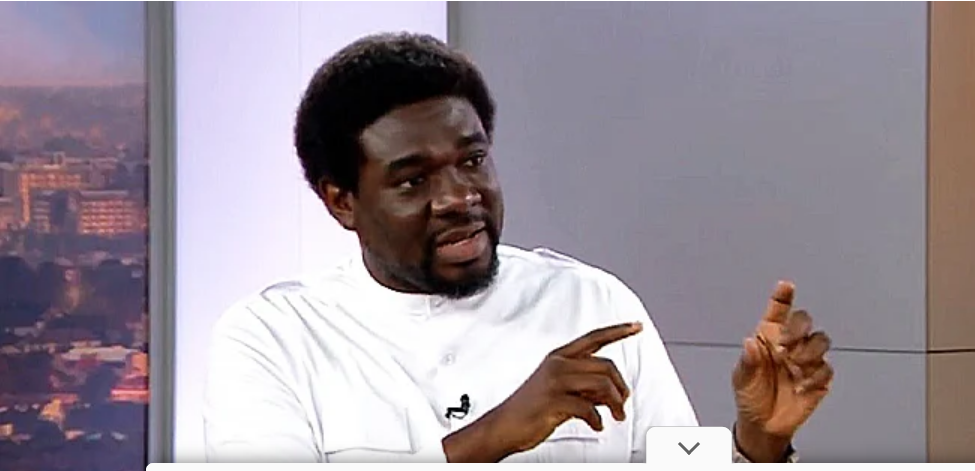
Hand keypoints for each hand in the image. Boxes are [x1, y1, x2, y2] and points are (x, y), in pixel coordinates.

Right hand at [443, 322, 642, 461]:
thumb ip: (584, 385)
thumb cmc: (531, 408)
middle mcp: (558, 364)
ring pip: (602, 384)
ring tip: (615, 416)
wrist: (504, 426)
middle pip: (606, 365)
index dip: (618, 330)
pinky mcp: (553, 401)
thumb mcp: (559, 389)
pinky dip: (597, 420)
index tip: (636, 326)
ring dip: (615, 404)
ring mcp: (555, 382)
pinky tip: (597, 425)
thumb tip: (611, 391)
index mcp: (559, 356)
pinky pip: (588, 408)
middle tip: (622, 404)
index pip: (594, 337)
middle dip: (620, 386)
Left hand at [732, 281, 833, 460]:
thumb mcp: (741, 379)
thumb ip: (748, 361)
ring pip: (820, 341)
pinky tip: (801, 386)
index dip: (782, 298)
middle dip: (798, 328)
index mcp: (768, 339)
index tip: (785, 286)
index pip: (777, 313)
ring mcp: (805, 361)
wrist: (764, 425)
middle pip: (804, 321)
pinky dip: (816, 376)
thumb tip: (750, 343)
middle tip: (785, 346)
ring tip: (794, 367)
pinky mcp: (819, 378)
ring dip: (809, 351)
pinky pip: (826, 369)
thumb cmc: (751, 397)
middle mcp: (789, 345)